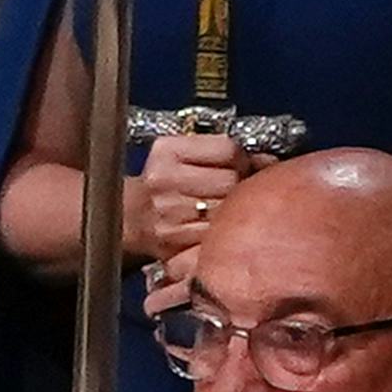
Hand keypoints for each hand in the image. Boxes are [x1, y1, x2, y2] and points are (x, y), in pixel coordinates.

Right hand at [118, 126, 249, 273]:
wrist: (123, 217)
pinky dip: (222, 233)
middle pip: (230, 180)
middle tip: (229, 191)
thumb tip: (268, 161)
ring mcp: (168, 212)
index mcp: (168, 151)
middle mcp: (164, 179)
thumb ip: (224, 152)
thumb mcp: (183, 155)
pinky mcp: (173, 241)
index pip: (228, 149)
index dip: (241, 159)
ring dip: (232, 211)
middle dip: (237, 186)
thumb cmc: (161, 185)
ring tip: (221, 210)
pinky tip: (216, 229)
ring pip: (226, 208)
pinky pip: (215, 235)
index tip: (237, 166)